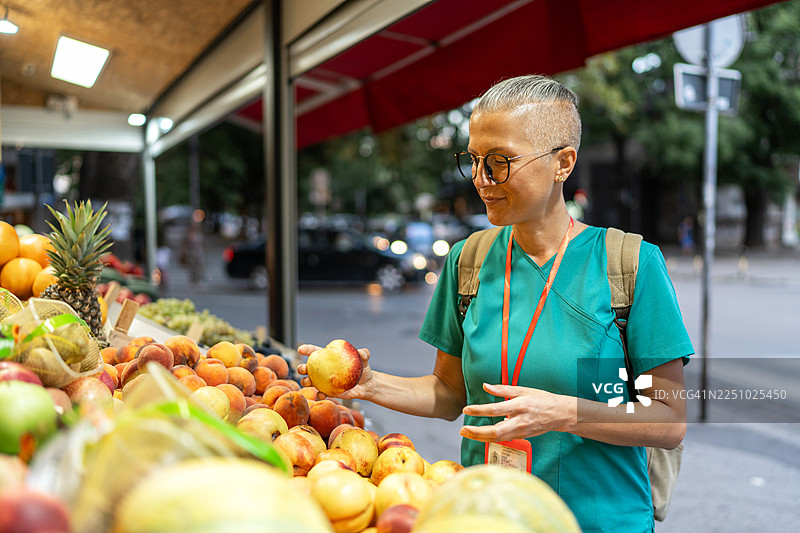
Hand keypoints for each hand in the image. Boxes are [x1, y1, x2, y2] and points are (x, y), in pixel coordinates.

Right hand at [296, 343, 374, 400]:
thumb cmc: (363, 368)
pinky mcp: (329, 392)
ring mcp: (325, 381)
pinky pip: (322, 393)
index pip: (315, 352)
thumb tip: (362, 352)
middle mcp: (324, 370)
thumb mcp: (364, 359)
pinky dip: (320, 394)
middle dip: (301, 368)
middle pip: (308, 368)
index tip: (300, 349)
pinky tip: (321, 394)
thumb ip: (363, 354)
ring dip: (306, 381)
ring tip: (308, 382)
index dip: (307, 350)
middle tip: (302, 368)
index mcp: (329, 358)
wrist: (367, 384)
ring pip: (311, 381)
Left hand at [459, 383, 573, 441]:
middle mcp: (520, 421)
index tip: (466, 409)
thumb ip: (503, 389)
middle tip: (462, 430)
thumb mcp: (523, 390)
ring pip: (497, 438)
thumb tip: (485, 386)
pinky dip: (490, 438)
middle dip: (477, 432)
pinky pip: (503, 439)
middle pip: (495, 431)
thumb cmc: (541, 399)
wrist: (559, 414)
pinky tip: (479, 435)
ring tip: (466, 433)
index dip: (479, 410)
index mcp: (520, 406)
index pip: (496, 410)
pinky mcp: (521, 437)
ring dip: (480, 437)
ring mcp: (521, 431)